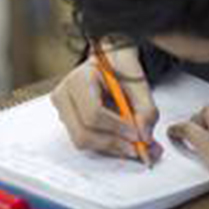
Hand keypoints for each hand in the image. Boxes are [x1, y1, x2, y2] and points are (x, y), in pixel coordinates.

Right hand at [50, 44, 162, 161]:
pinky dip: (106, 145)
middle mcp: (64, 96)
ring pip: (83, 142)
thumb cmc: (121, 67)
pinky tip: (122, 138)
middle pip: (83, 134)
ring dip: (111, 147)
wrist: (109, 61)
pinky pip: (85, 142)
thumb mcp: (139, 82)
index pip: (93, 113)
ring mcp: (62, 111)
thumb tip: (145, 137)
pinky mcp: (68, 122)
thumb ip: (146, 109)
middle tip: (138, 147)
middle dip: (113, 144)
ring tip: (134, 142)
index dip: (117, 128)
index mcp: (79, 79)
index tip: (137, 135)